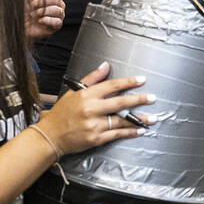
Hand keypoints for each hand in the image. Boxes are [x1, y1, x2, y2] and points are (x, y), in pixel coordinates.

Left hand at [25, 0, 64, 39]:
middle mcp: (58, 3)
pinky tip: (40, 20)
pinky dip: (48, 20)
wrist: (21, 25)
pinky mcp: (57, 25)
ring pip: (57, 10)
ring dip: (44, 11)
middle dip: (41, 2)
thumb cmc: (25, 8)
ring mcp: (59, 14)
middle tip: (31, 5)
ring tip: (34, 14)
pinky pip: (57, 22)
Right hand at [37, 62, 154, 153]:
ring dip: (139, 119)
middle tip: (153, 98)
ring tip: (153, 118)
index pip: (112, 86)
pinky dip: (130, 132)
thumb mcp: (74, 92)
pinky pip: (117, 134)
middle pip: (120, 103)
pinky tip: (141, 130)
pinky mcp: (96, 138)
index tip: (141, 80)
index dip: (128, 82)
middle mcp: (91, 109)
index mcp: (86, 95)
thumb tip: (106, 65)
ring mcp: (94, 125)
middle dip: (139, 100)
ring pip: (121, 120)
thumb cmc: (62, 113)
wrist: (50, 136)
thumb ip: (92, 78)